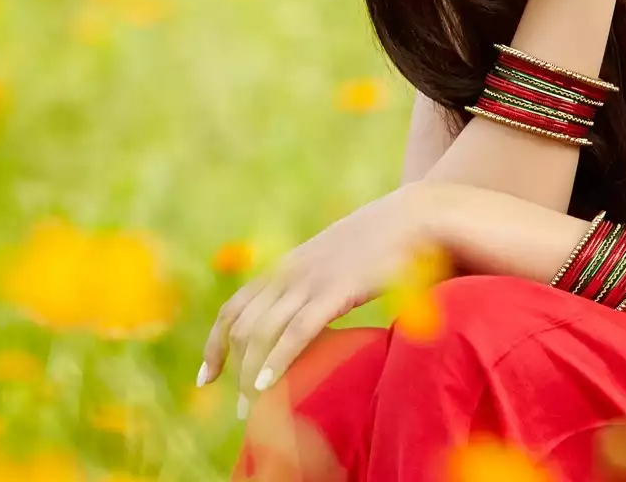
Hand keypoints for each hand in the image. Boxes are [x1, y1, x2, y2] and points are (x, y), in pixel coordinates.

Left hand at [200, 181, 448, 412]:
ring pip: (262, 332)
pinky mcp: (336, 290)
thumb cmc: (387, 244)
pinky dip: (277, 360)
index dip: (216, 343)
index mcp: (288, 267)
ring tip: (251, 411)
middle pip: (241, 326)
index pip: (235, 308)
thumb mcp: (341, 264)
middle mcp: (289, 273)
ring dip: (250, 374)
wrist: (419, 215)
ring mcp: (310, 280)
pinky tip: (266, 384)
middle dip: (232, 369)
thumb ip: (321, 289)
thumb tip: (315, 320)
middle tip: (241, 410)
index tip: (206, 377)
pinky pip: (297, 331)